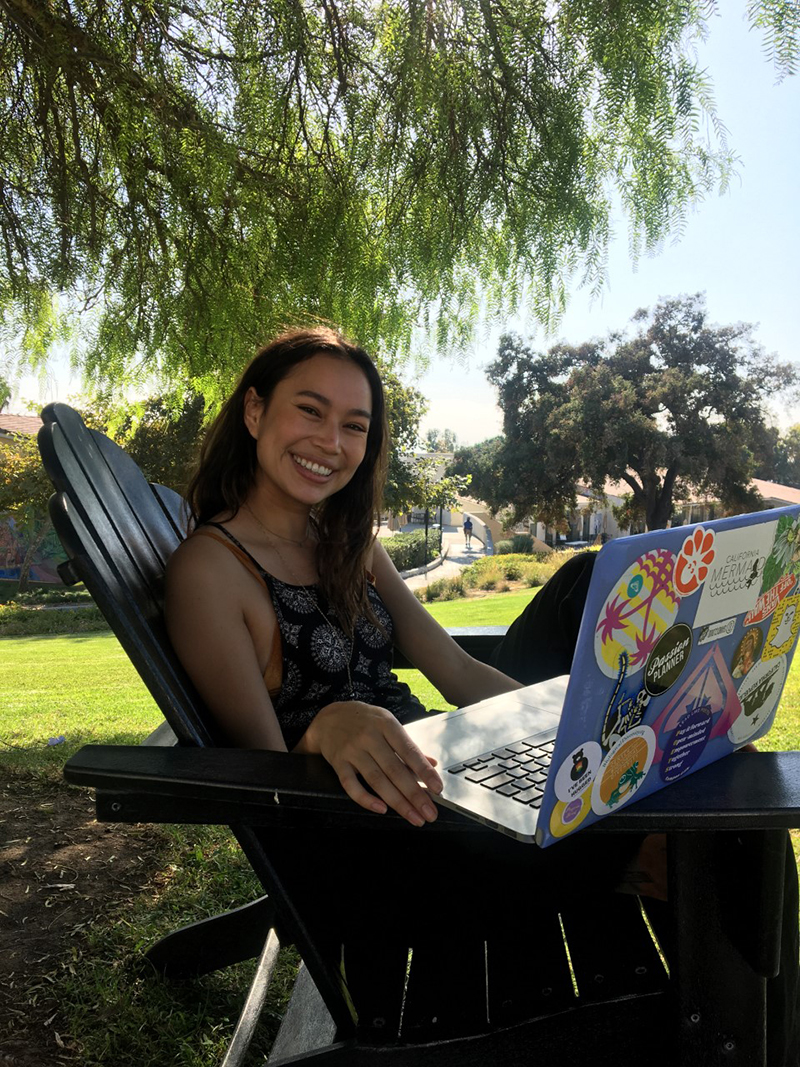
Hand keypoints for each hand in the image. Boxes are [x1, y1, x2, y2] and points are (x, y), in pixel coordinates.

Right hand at [299, 701, 442, 825]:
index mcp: (386, 725)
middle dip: (415, 794)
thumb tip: (431, 764)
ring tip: (413, 816)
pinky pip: (351, 785)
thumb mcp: (387, 724)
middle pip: (395, 770)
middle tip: (429, 813)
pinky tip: (381, 809)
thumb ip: (408, 745)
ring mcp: (352, 751)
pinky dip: (366, 799)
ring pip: (377, 780)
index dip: (424, 771)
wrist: (329, 717)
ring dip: (397, 802)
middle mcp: (369, 737)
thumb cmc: (363, 721)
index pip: (409, 751)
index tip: (437, 788)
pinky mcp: (338, 763)